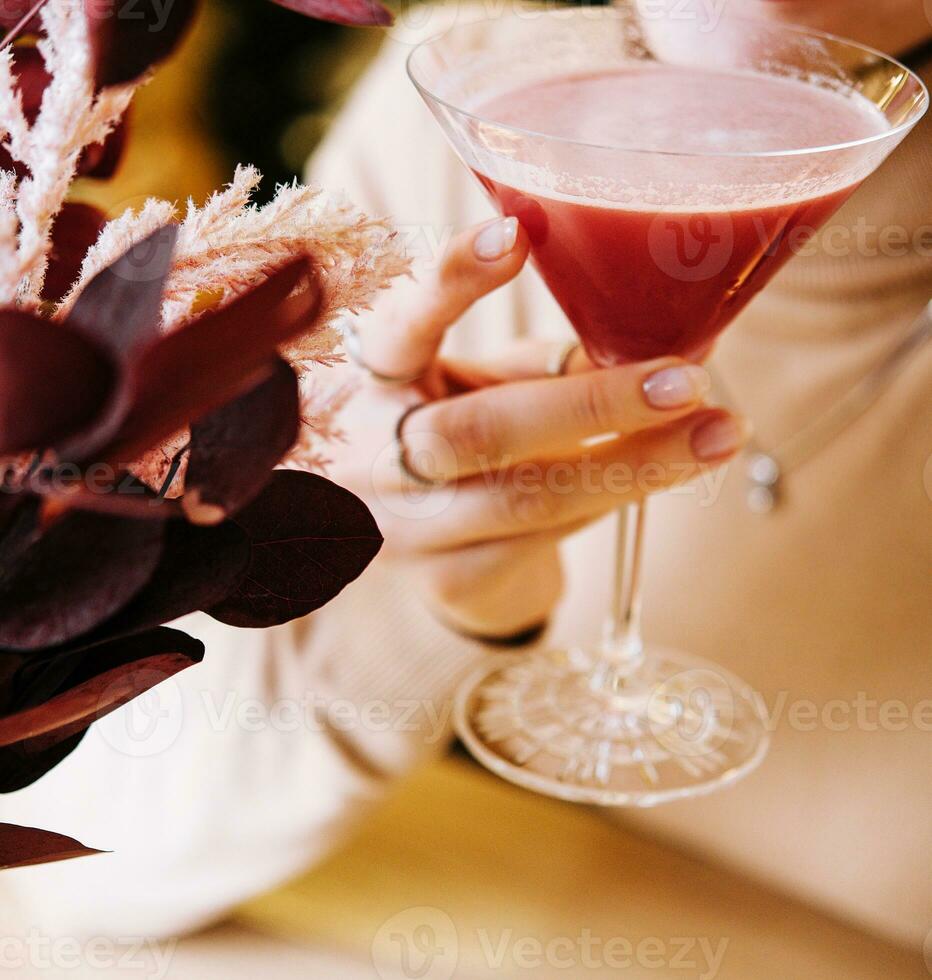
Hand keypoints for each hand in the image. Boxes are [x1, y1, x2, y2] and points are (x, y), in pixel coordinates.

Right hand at [328, 217, 749, 638]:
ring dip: (633, 465)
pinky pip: (543, 541)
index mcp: (374, 383)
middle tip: (686, 381)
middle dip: (592, 406)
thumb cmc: (458, 429)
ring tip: (718, 434)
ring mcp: (408, 528)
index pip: (400, 327)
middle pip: (479, 433)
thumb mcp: (483, 384)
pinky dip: (609, 500)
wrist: (414, 539)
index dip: (450, 284)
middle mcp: (377, 457)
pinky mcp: (446, 580)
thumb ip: (545, 365)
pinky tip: (657, 474)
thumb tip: (666, 342)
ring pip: (527, 498)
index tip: (515, 235)